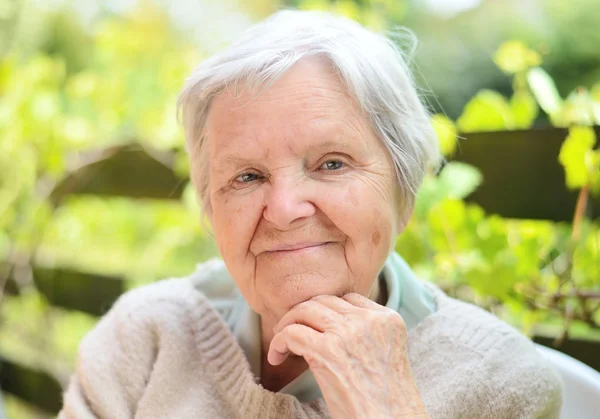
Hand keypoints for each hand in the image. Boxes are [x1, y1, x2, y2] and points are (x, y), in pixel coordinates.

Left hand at [268, 293, 428, 418]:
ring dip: (287, 325)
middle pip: (324, 301)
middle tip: (291, 332)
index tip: (315, 328)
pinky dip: (278, 342)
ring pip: (305, 310)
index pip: (348, 299)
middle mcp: (369, 320)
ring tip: (282, 344)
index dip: (327, 311)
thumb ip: (365, 335)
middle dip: (303, 314)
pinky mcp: (328, 351)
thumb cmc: (387, 403)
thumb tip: (327, 328)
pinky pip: (292, 333)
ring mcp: (348, 333)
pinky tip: (277, 357)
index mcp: (388, 319)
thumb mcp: (385, 356)